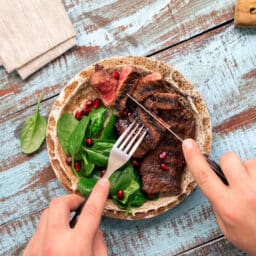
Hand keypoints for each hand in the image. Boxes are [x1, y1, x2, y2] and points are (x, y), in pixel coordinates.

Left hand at [23, 178, 109, 255]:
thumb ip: (97, 241)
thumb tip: (92, 224)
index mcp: (75, 249)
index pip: (91, 211)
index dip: (99, 194)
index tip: (103, 181)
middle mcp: (52, 245)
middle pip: (58, 204)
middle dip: (71, 199)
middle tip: (80, 204)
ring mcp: (35, 249)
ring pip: (46, 214)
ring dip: (60, 213)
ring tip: (70, 223)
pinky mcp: (26, 254)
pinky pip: (38, 230)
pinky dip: (50, 227)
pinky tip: (58, 239)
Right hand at [182, 139, 255, 254]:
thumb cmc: (254, 238)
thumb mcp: (227, 228)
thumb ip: (217, 203)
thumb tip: (213, 181)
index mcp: (228, 206)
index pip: (205, 176)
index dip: (194, 158)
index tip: (188, 143)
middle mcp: (246, 194)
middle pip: (228, 158)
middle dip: (228, 164)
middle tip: (235, 178)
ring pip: (249, 161)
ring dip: (249, 171)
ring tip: (254, 187)